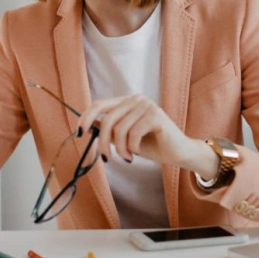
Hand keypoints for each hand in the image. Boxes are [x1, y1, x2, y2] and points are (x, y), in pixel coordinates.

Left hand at [75, 93, 214, 172]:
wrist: (179, 152)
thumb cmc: (152, 145)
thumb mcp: (125, 138)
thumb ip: (110, 130)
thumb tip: (89, 127)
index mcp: (127, 101)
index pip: (99, 104)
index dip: (85, 118)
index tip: (79, 134)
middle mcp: (136, 99)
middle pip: (107, 119)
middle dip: (103, 142)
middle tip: (105, 158)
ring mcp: (147, 105)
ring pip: (119, 129)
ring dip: (120, 149)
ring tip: (127, 157)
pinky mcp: (156, 115)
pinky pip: (133, 133)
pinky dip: (131, 148)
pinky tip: (137, 153)